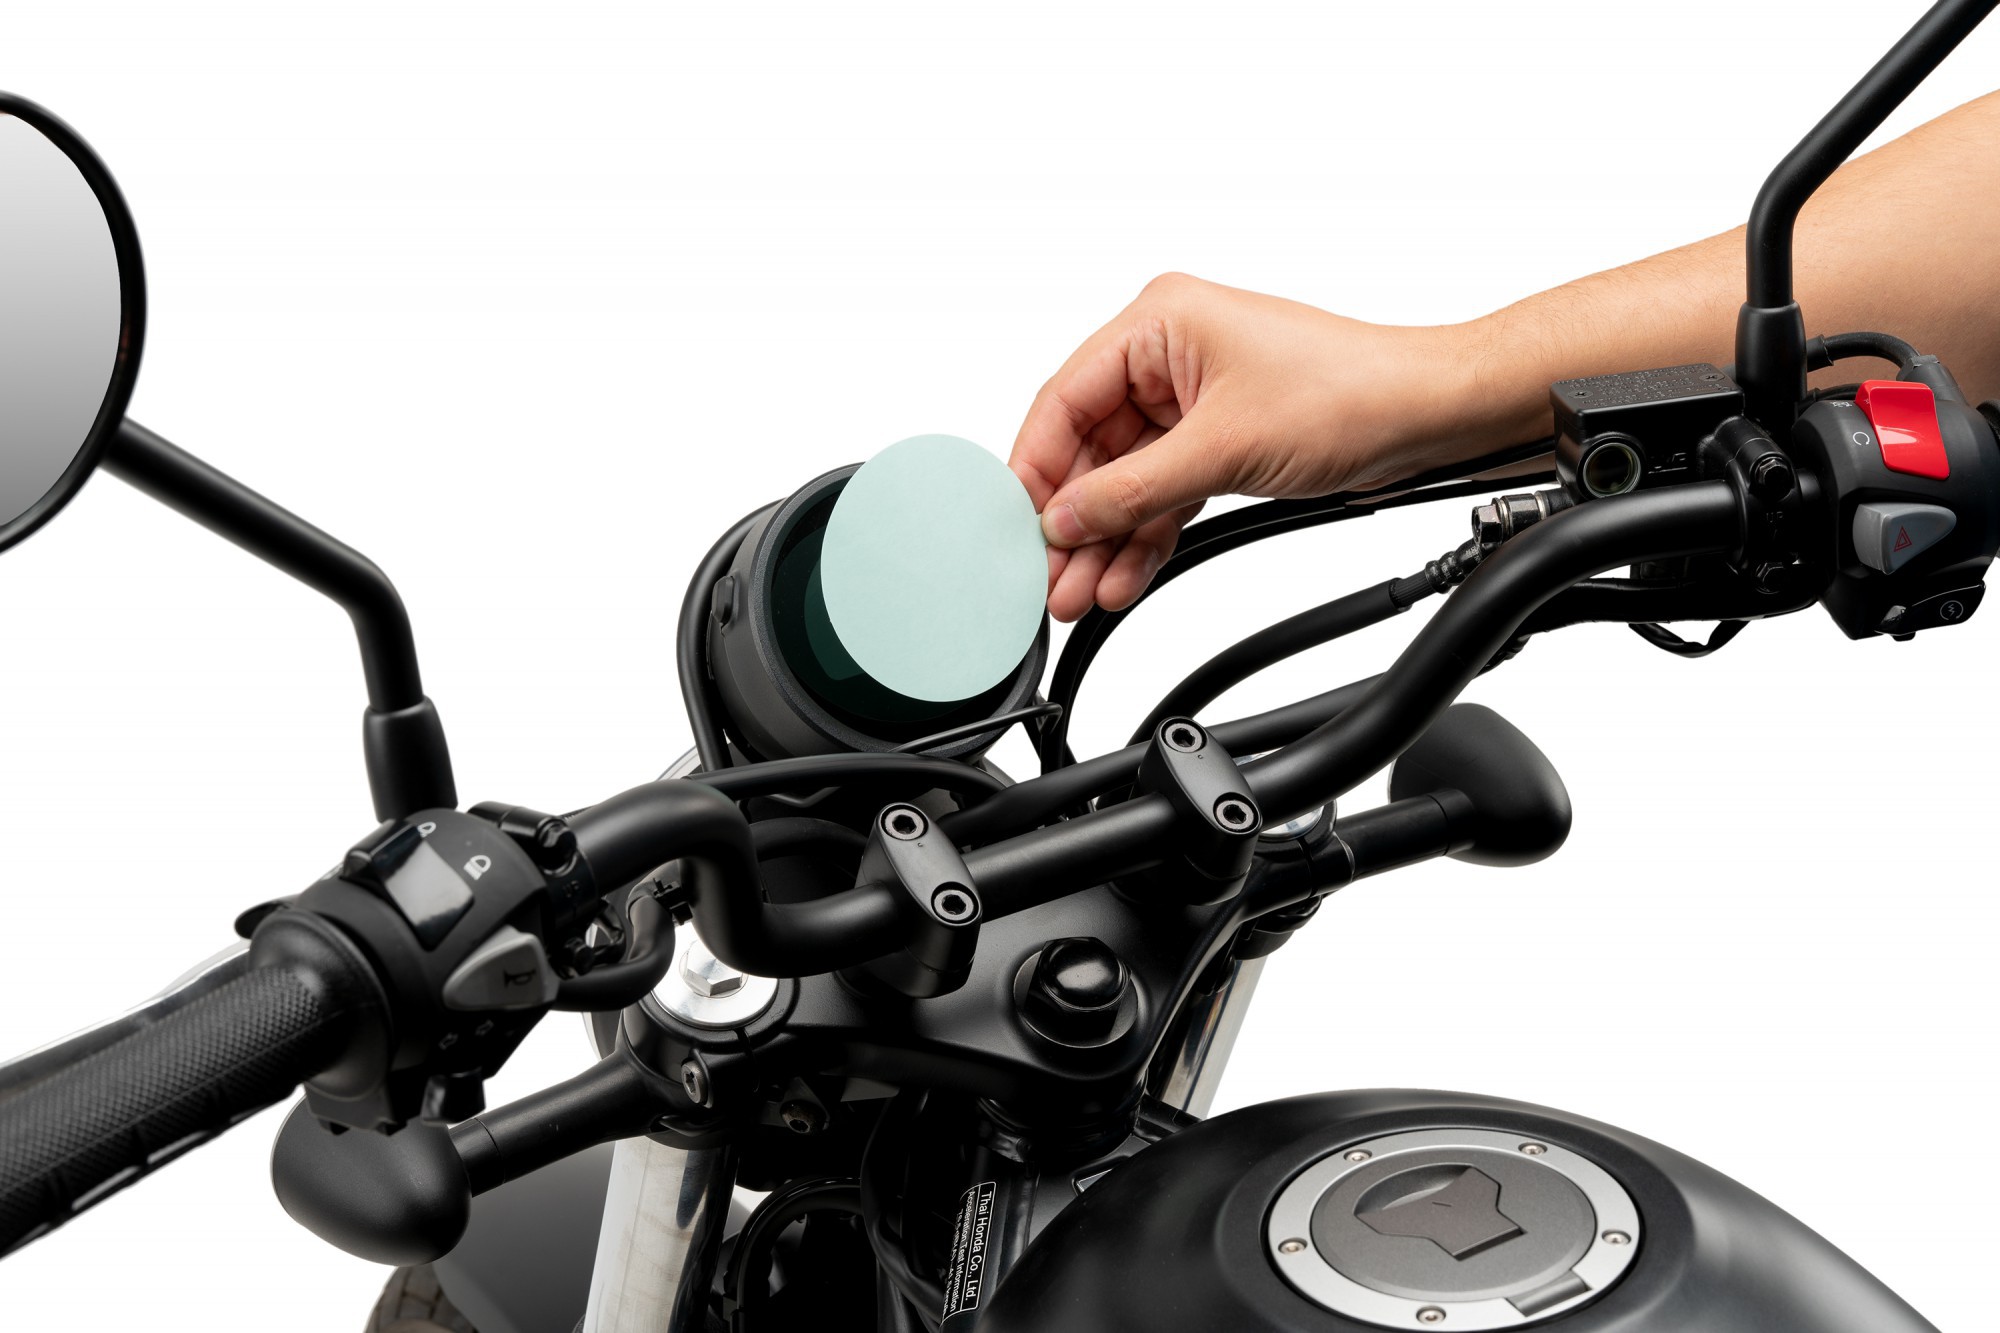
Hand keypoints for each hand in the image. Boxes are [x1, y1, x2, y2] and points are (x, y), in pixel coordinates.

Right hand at [1009, 273, 1486, 620]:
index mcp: (1159, 322)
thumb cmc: (1350, 394)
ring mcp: (1192, 398)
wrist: (1428, 415)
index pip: (1065, 398)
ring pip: (1125, 477)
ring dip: (1105, 537)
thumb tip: (1065, 518)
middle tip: (1048, 575)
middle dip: (1073, 518)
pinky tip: (1122, 576)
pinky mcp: (1217, 437)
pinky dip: (1145, 533)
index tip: (1016, 523)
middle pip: (1090, 446)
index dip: (1036, 468)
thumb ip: (1132, 490)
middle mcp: (1168, 354)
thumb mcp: (1223, 449)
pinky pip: (1162, 490)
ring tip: (1080, 592)